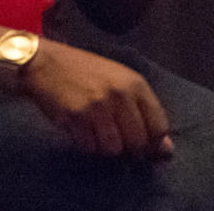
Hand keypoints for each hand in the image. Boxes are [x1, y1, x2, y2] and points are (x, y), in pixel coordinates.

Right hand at [20, 39, 172, 159]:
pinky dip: (86, 145)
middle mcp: (120, 94)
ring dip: (105, 148)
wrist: (47, 64)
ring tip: (96, 131)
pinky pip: (90, 148)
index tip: (143, 145)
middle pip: (137, 142)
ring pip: (113, 149)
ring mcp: (98, 107)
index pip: (159, 127)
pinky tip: (81, 130)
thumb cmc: (87, 73)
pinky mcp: (76, 118)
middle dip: (129, 148)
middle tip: (116, 139)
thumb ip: (144, 111)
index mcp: (135, 84)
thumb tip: (166, 150)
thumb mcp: (120, 82)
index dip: (153, 143)